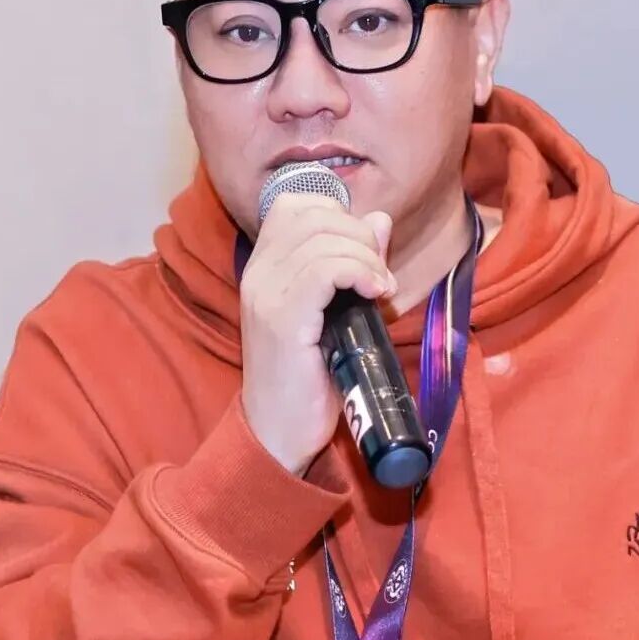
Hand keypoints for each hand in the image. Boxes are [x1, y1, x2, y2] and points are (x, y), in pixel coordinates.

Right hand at [239, 194, 394, 475]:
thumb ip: (351, 263)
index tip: (365, 252)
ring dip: (366, 258)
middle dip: (360, 236)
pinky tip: (376, 294)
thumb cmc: (308, 379)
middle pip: (315, 215)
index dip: (340, 215)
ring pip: (325, 240)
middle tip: (379, 275)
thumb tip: (379, 220)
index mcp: (262, 268)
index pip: (296, 205)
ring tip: (381, 289)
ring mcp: (266, 295)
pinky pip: (326, 270)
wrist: (279, 434)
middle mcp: (257, 274)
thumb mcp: (333, 313)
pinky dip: (360, 273)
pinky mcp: (283, 320)